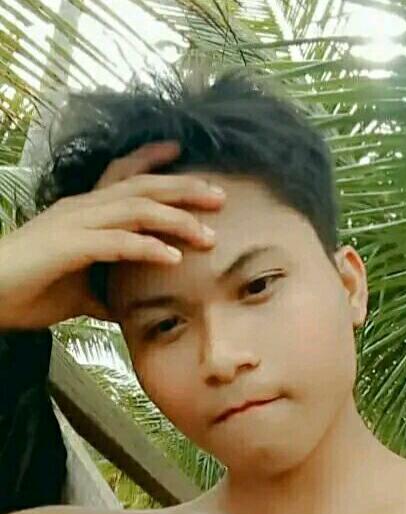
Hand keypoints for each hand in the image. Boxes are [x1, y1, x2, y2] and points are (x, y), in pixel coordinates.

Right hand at [0, 141, 223, 329]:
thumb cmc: (26, 290)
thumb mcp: (78, 292)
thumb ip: (107, 293)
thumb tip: (131, 308)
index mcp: (84, 212)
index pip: (123, 176)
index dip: (152, 161)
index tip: (184, 156)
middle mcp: (82, 209)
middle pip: (141, 187)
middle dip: (184, 188)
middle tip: (220, 196)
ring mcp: (74, 224)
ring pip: (135, 209)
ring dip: (176, 219)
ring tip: (208, 234)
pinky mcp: (67, 246)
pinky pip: (116, 242)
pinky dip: (147, 247)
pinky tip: (173, 258)